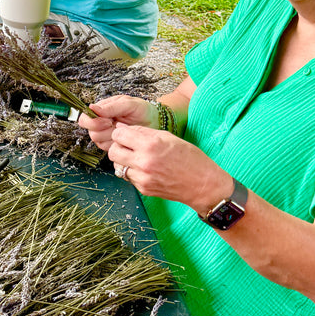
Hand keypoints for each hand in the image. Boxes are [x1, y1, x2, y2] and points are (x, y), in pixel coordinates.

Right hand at [78, 95, 155, 151]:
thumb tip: (92, 108)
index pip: (84, 118)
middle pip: (91, 132)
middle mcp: (100, 124)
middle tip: (118, 125)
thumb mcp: (128, 104)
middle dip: (105, 130)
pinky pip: (108, 148)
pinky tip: (125, 137)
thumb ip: (110, 106)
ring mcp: (105, 136)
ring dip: (112, 136)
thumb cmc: (141, 110)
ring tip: (124, 130)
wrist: (153, 122)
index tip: (108, 121)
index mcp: (100, 111)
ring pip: (98, 141)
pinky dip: (117, 143)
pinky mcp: (111, 145)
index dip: (93, 122)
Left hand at [106, 122, 232, 212]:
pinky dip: (132, 171)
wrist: (201, 184)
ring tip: (137, 157)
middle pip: (113, 152)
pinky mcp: (142, 188)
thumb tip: (121, 126)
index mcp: (151, 145)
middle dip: (117, 146)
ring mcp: (142, 177)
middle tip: (126, 145)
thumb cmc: (189, 158)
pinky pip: (128, 177)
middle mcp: (143, 162)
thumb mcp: (168, 137)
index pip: (119, 135)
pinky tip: (145, 168)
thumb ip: (143, 132)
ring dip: (123, 160)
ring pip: (118, 166)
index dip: (120, 132)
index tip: (124, 133)